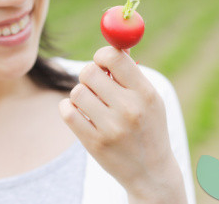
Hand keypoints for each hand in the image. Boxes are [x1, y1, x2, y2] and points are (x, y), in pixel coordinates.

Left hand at [58, 46, 182, 197]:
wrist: (151, 172)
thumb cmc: (149, 127)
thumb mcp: (150, 99)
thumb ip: (130, 74)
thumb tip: (113, 46)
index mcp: (146, 93)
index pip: (114, 58)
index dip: (102, 55)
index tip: (101, 61)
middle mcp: (129, 109)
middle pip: (89, 72)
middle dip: (89, 74)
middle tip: (95, 84)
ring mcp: (111, 128)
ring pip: (77, 91)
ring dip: (81, 94)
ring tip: (92, 103)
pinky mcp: (94, 143)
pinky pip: (67, 111)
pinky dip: (69, 108)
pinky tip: (80, 113)